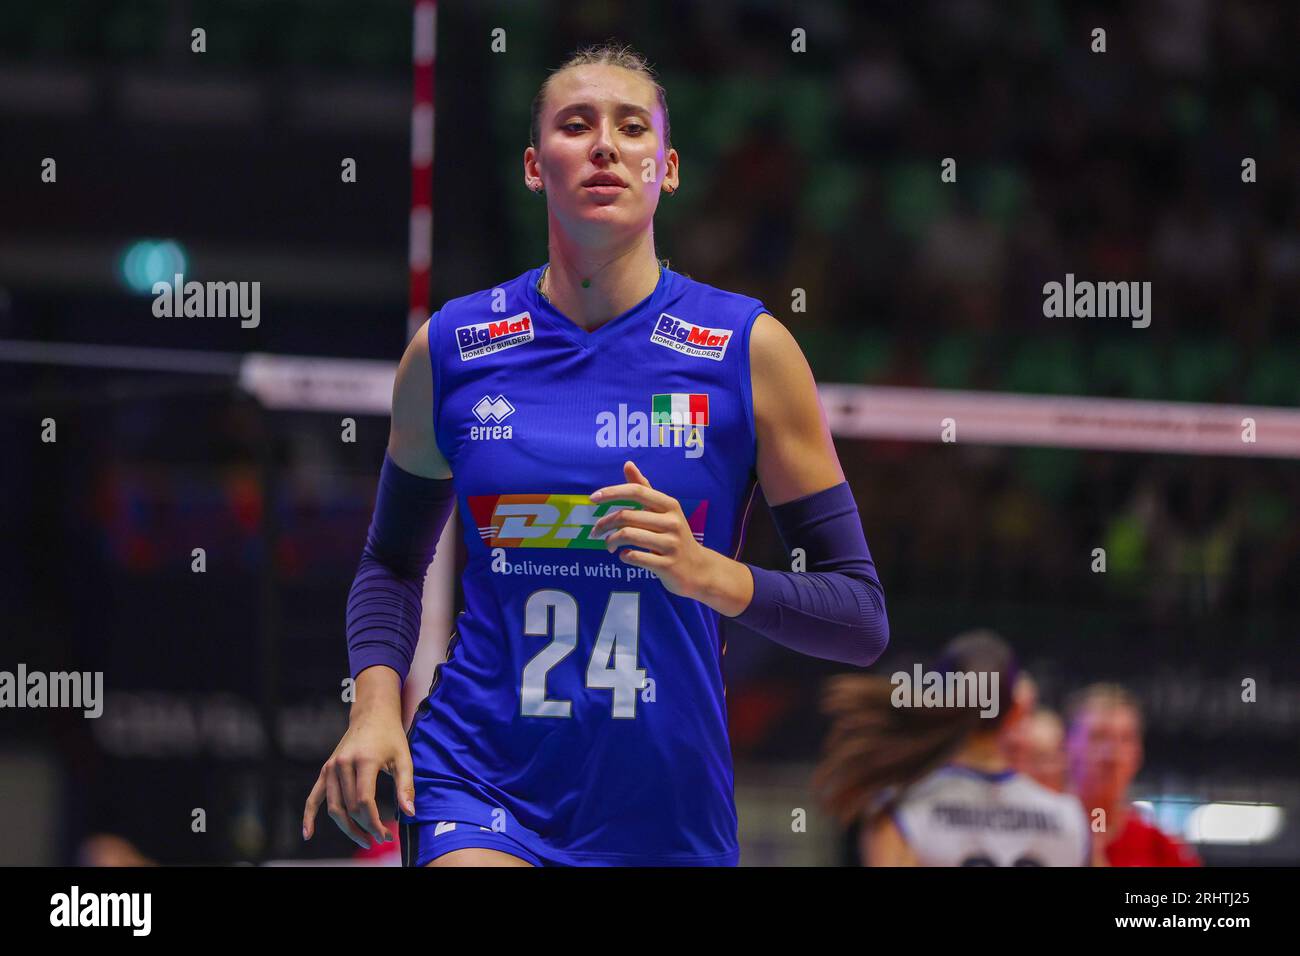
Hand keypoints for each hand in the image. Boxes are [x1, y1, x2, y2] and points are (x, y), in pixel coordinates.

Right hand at [302, 669, 415, 848]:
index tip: (386, 835)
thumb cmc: (391, 737)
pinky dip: (309, 815)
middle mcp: (343, 764)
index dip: (374, 822)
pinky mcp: (325, 770)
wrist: (372, 714)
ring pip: (333, 807)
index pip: (364, 801)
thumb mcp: (404, 758)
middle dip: (364, 827)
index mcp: (364, 760)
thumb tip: (410, 813)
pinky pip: (313, 796)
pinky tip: (308, 834)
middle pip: (350, 807)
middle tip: (379, 839)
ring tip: (363, 840)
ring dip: (346, 828)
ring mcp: (331, 767)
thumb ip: (406, 786)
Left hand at [590, 460, 715, 600]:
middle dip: (605, 523)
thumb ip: (644, 489)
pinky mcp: (667, 565)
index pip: (637, 491)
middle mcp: (672, 522)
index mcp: (670, 505)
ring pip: (628, 535)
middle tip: (596, 531)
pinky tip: (624, 555)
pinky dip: (624, 555)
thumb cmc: (674, 535)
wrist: (698, 569)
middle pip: (627, 516)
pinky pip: (635, 557)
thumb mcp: (663, 511)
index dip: (612, 492)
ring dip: (611, 541)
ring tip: (608, 545)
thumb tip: (627, 464)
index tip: (593, 498)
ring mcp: (671, 544)